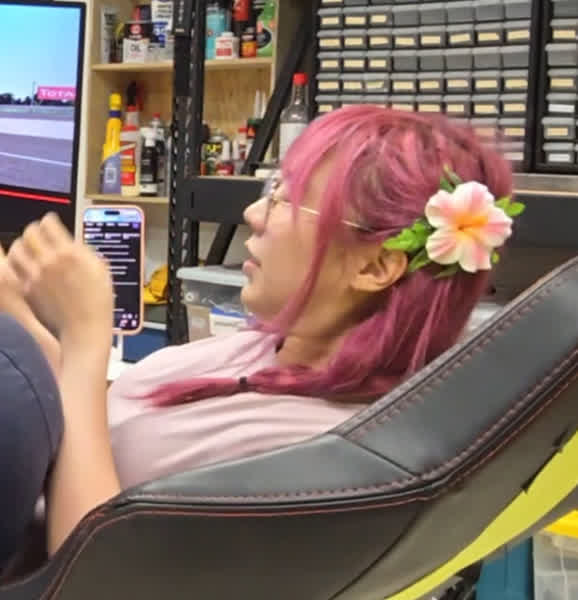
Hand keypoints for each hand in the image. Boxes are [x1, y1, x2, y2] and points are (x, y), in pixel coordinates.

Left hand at [7, 214, 113, 345]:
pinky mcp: (27, 289)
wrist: (85, 327)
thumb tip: (73, 243)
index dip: (50, 221)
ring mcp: (36, 276)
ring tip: (29, 250)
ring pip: (17, 248)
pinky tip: (24, 267)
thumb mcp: (100, 268)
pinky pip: (12, 269)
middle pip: (29, 232)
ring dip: (22, 246)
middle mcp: (49, 262)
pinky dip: (17, 264)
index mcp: (70, 253)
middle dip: (35, 231)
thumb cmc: (98, 302)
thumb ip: (83, 251)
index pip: (48, 223)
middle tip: (39, 235)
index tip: (51, 224)